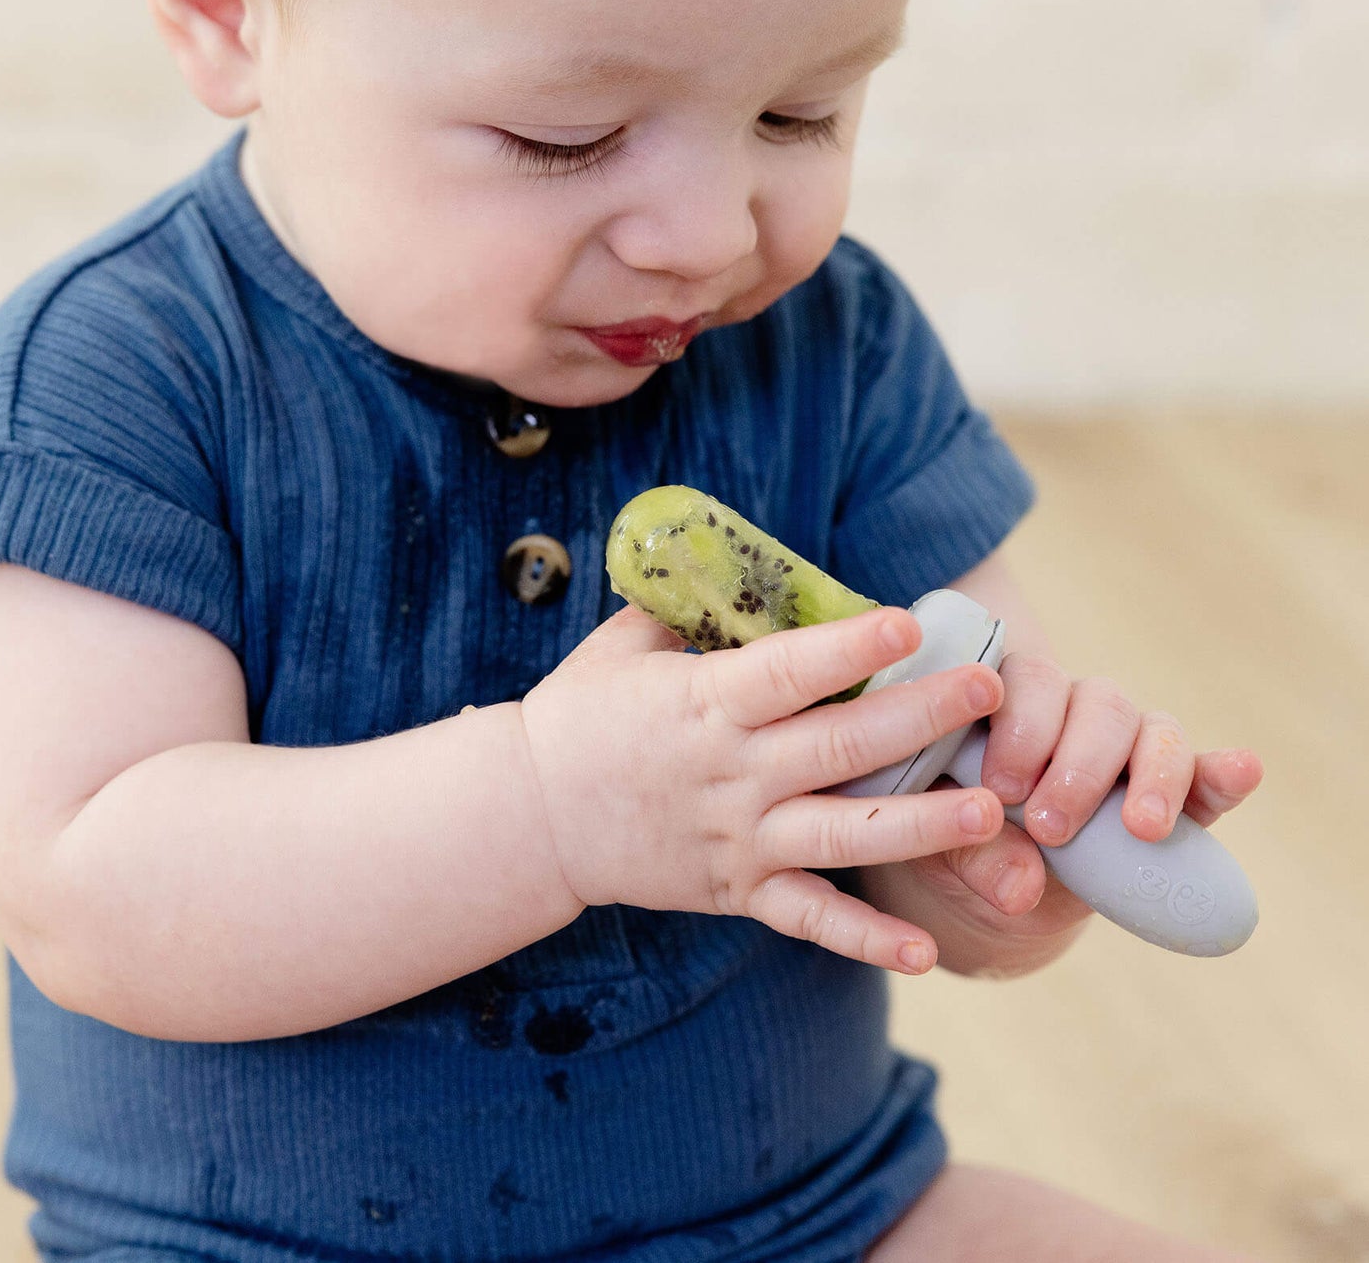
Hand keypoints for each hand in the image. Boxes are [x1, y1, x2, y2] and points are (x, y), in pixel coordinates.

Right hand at [518, 604, 1004, 973]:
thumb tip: (737, 566)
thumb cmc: (579, 716)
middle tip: (990, 691)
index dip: (852, 648)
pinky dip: (864, 940)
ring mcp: (738, 837)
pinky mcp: (737, 889)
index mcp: (704, 702)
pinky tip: (926, 952)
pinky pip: (808, 918)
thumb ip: (687, 609)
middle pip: (841, 745)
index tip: (911, 623)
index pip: (790, 671)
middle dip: (922, 717)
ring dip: (920, 824)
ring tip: (987, 811)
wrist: (529, 816)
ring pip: (843, 833)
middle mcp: (731, 772)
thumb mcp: (622, 646)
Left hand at [898, 652, 1262, 939]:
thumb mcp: (947, 850)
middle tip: (1052, 826)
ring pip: (1152, 731)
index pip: (1027, 682)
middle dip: (1079, 764)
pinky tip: (1241, 770)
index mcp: (1010, 701)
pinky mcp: (1175, 794)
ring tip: (1141, 829)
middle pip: (1097, 702)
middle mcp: (1074, 710)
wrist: (993, 883)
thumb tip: (1023, 889)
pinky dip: (1223, 773)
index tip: (1004, 789)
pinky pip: (1205, 773)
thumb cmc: (957, 842)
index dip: (1022, 729)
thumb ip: (974, 856)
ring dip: (1152, 775)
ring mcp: (1129, 749)